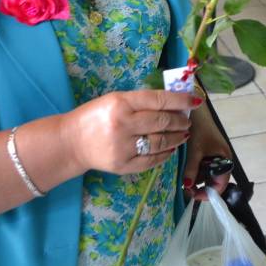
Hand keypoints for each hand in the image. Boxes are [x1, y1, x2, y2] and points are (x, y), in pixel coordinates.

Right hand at [64, 89, 197, 175]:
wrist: (70, 142)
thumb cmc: (94, 116)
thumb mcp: (115, 100)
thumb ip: (141, 101)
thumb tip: (173, 103)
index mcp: (121, 103)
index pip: (159, 100)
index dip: (180, 101)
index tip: (194, 102)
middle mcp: (123, 124)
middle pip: (162, 122)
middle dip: (180, 121)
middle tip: (187, 120)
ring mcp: (123, 147)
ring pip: (160, 142)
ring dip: (177, 138)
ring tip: (183, 134)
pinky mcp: (122, 165)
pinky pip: (151, 160)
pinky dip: (165, 154)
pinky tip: (171, 148)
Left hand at [182, 106, 232, 201]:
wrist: (196, 110)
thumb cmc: (199, 129)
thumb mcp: (195, 151)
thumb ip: (192, 170)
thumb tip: (187, 187)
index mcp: (225, 160)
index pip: (221, 185)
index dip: (209, 193)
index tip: (193, 195)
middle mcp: (222, 160)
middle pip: (213, 181)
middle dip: (200, 185)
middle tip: (185, 186)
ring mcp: (215, 156)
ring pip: (207, 174)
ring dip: (196, 177)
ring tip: (184, 174)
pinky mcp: (208, 151)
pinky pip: (203, 166)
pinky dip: (195, 168)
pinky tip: (187, 165)